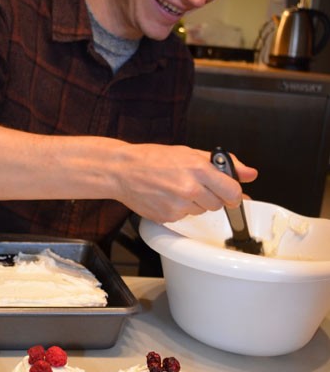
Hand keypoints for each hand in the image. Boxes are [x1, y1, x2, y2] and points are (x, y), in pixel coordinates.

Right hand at [116, 144, 257, 222]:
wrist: (122, 171)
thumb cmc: (152, 159)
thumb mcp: (190, 153)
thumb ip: (224, 164)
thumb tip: (250, 173)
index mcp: (198, 169)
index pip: (232, 191)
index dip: (233, 194)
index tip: (230, 193)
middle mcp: (190, 189)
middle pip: (218, 205)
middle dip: (211, 197)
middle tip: (195, 185)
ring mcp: (178, 205)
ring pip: (201, 211)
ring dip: (194, 203)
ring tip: (176, 188)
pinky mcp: (168, 217)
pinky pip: (184, 217)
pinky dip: (179, 209)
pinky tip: (166, 196)